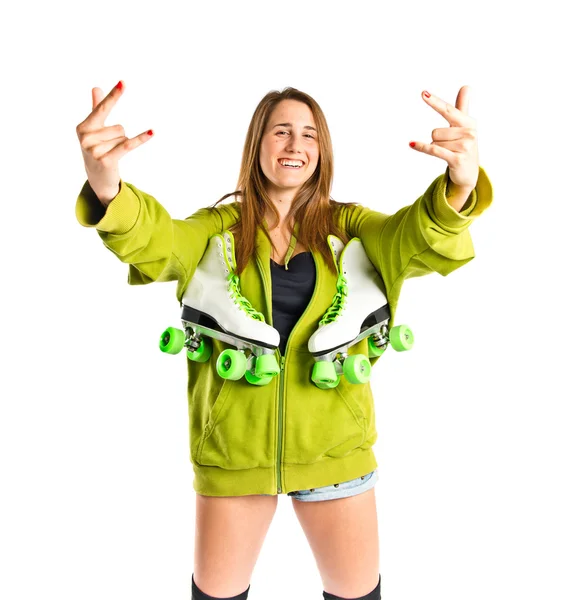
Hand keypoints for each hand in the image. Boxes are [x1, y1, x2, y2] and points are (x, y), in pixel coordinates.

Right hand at [75, 81, 152, 205]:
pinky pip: (128, 145)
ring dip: (121, 145)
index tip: (124, 82)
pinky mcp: (106, 160)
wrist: (97, 179)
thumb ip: (96, 109)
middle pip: (119, 127)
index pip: (102, 108)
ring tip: (110, 154)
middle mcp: (86, 138)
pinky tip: (152, 132)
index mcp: (83, 127)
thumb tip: (96, 87)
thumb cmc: (97, 150)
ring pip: (123, 137)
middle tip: (108, 148)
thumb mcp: (94, 130)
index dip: (114, 96)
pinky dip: (141, 139)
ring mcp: (94, 150)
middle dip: (118, 137)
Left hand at [409, 86, 478, 193]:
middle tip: (448, 146)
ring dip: (436, 147)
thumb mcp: (465, 127)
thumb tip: (466, 86)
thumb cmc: (464, 147)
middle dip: (436, 139)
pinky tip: (412, 144)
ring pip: (434, 141)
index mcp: (469, 123)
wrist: (469, 173)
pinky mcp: (456, 159)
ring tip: (448, 152)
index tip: (423, 93)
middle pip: (435, 131)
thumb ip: (462, 107)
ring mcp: (464, 147)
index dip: (435, 102)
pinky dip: (421, 147)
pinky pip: (433, 149)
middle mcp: (469, 133)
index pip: (448, 110)